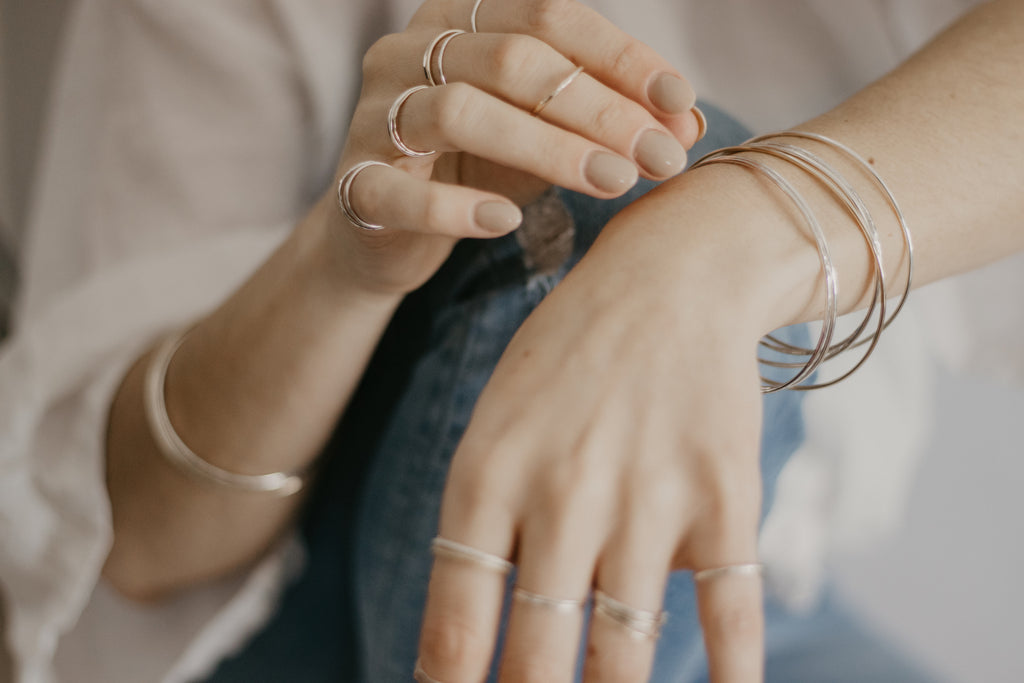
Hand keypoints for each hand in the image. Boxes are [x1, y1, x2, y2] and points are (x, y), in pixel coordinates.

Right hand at [328, 0, 702, 296]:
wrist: (386, 235)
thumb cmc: (474, 171)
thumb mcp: (547, 136)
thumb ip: (607, 121)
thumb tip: (688, 123)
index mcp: (458, 18)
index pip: (549, 16)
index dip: (620, 57)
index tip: (679, 102)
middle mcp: (408, 52)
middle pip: (513, 60)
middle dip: (599, 108)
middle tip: (660, 157)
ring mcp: (374, 116)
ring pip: (460, 111)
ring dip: (548, 149)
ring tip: (611, 183)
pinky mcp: (353, 186)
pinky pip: (401, 191)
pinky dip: (456, 207)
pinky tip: (504, 222)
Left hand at [415, 168, 797, 682]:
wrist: (668, 277)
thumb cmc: (566, 358)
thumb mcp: (494, 424)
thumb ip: (486, 526)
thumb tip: (482, 638)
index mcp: (486, 479)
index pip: (456, 625)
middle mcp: (562, 497)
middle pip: (537, 657)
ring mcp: (647, 500)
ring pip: (625, 651)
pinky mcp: (724, 497)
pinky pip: (728, 611)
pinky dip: (730, 675)